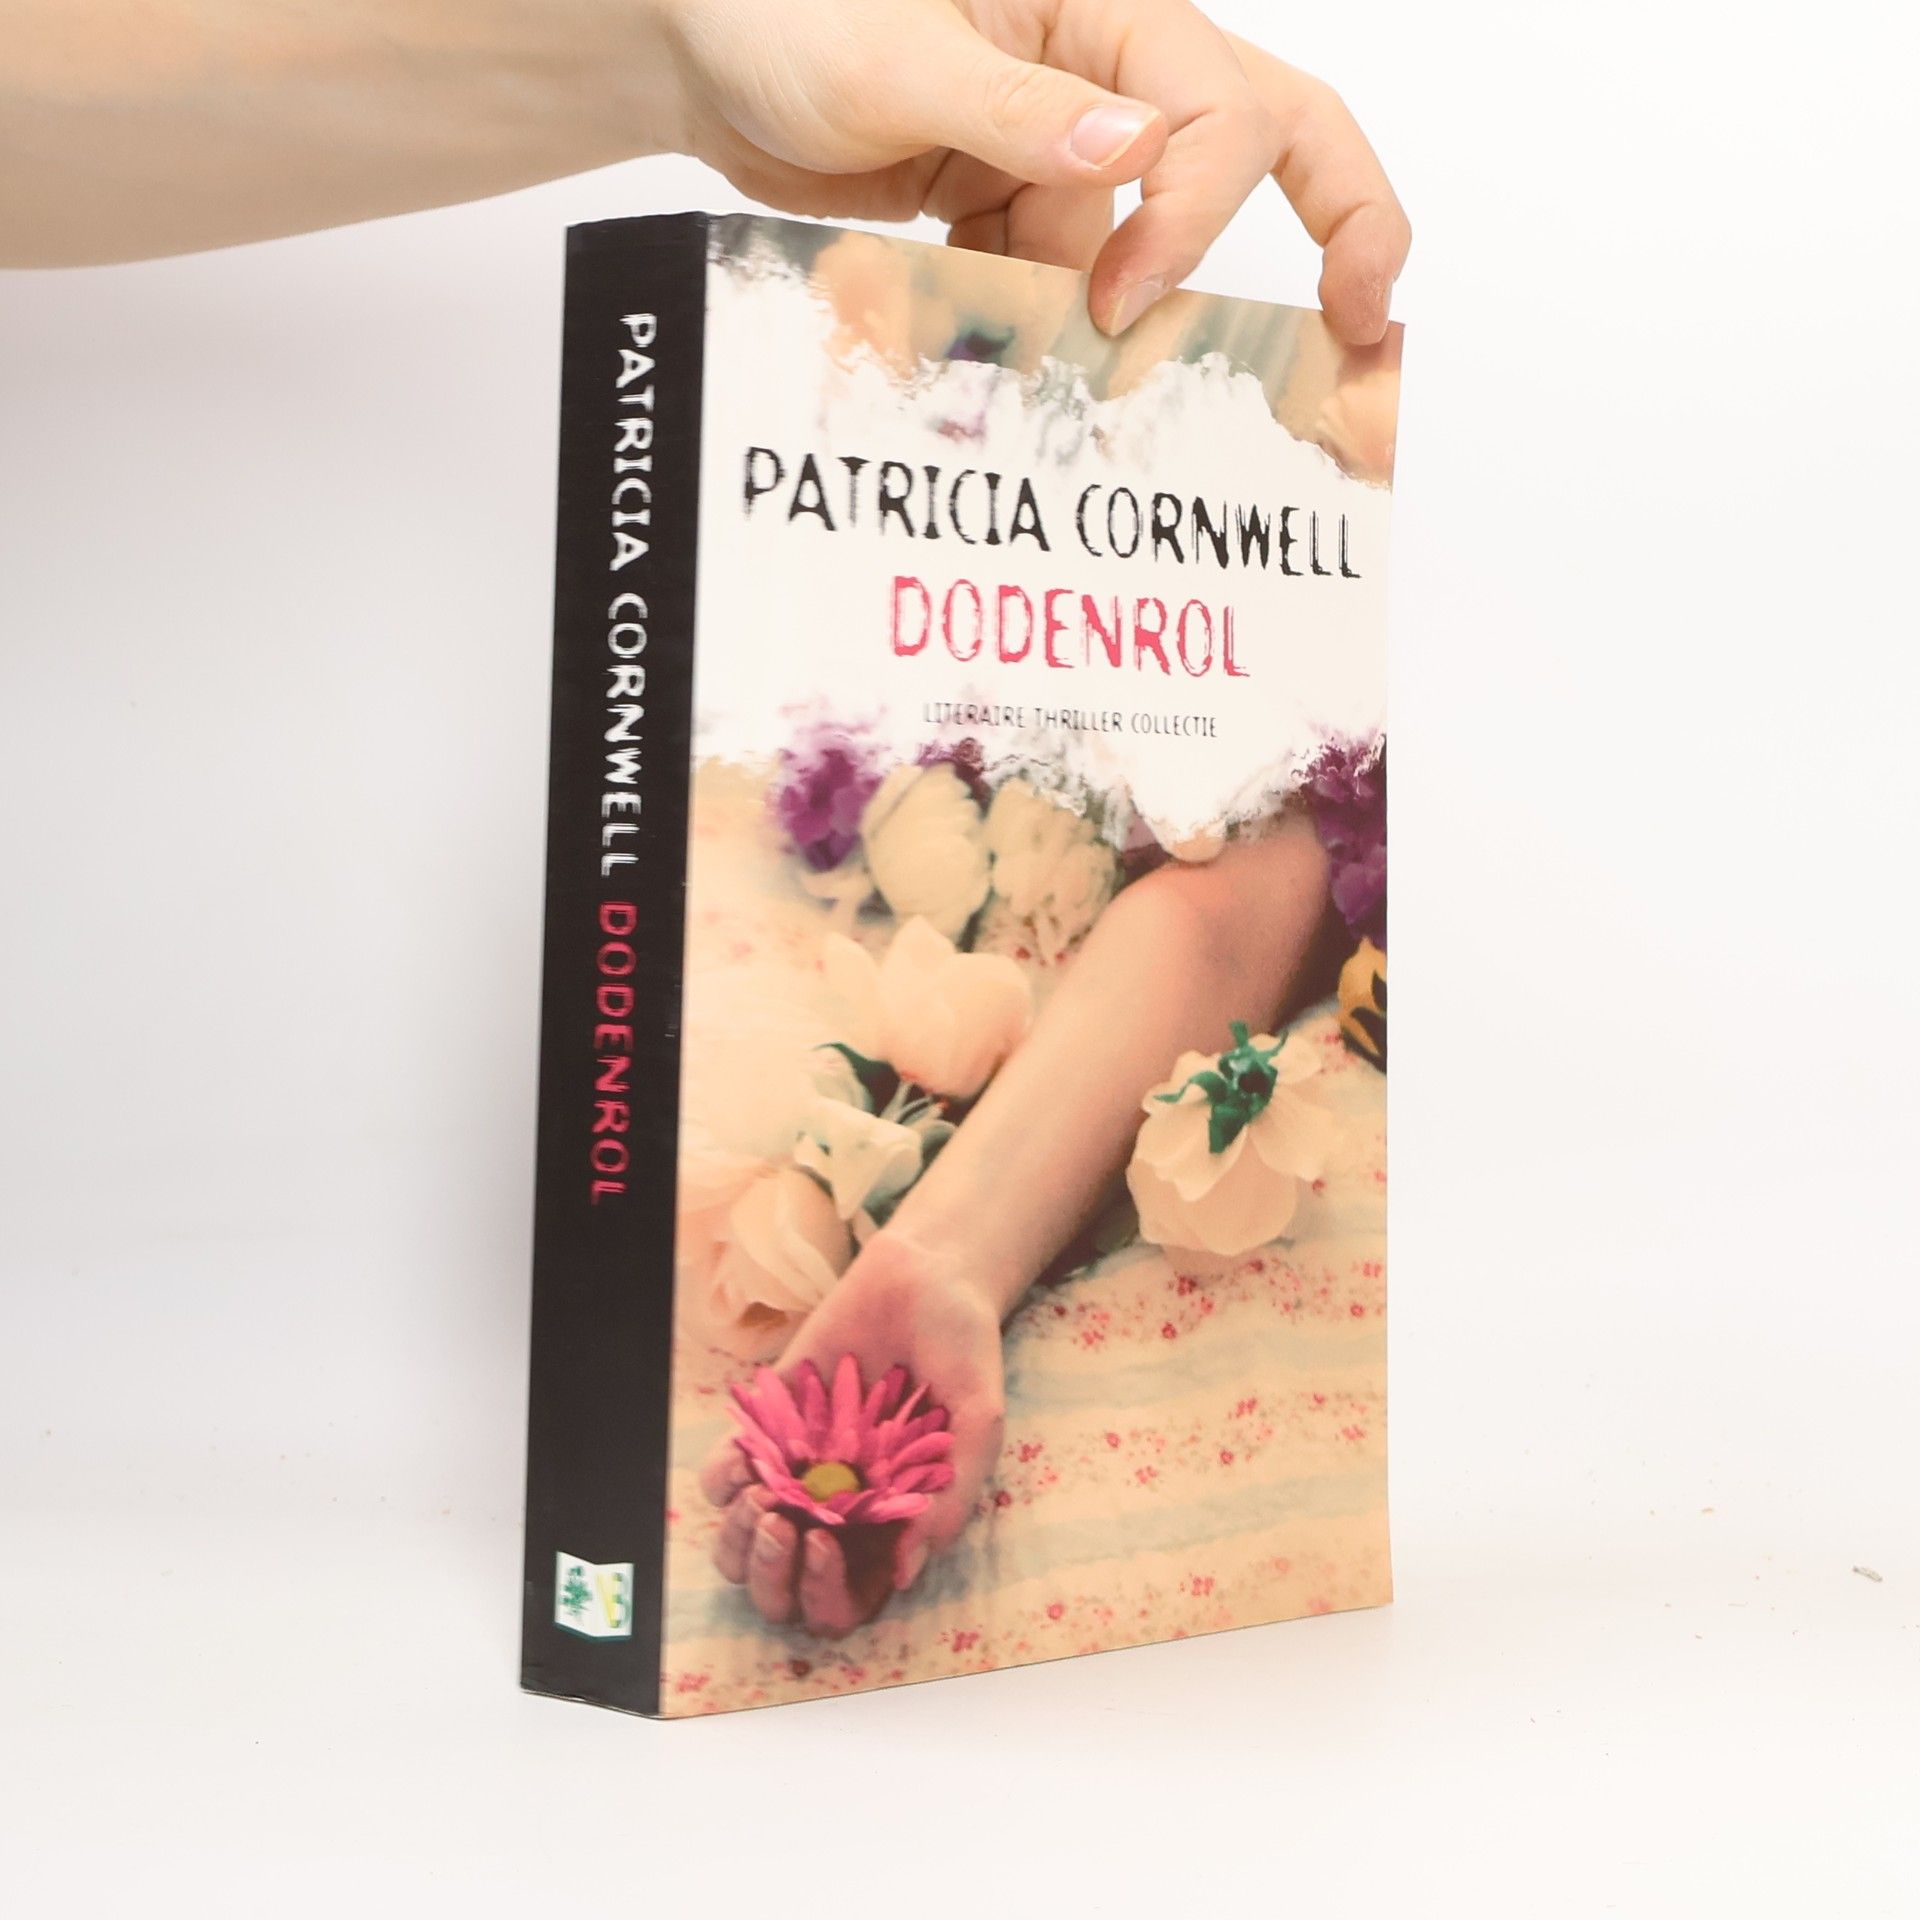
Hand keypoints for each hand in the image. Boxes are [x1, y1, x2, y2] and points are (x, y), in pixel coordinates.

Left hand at [664, 0, 1410, 339]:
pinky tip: (1003, 361)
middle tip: (1371, 320)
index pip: (1215, 111)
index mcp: (1103, 7)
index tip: (1118, 300)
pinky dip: (1036, 325)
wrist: (699, 54)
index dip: (1187, 217)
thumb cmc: (785, 7)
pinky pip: (1059, 276)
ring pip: (1142, 242)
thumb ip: (1016, 105)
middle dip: (1342, 220)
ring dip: (1114, 317)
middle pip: (1269, 135)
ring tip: (1073, 384)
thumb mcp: (895, 52)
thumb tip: (1137, 151)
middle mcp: (1104, 73)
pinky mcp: (1014, 203)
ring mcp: (1063, 145)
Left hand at [700, 1232, 1005, 1636]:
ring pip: (746, 1539)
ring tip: (763, 1492)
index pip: (848, 1595)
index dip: (829, 1594)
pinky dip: (724, 1474)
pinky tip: (746, 1456)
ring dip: (741, 1532)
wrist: (926, 1275)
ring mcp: (801, 1466)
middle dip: (774, 1574)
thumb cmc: (964, 1350)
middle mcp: (842, 1504)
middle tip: (789, 1526)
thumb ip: (954, 1498)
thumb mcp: (979, 1422)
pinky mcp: (769, 1422)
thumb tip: (905, 1576)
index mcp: (891, 1520)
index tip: (831, 1546)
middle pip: (786, 1584)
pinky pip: (726, 1471)